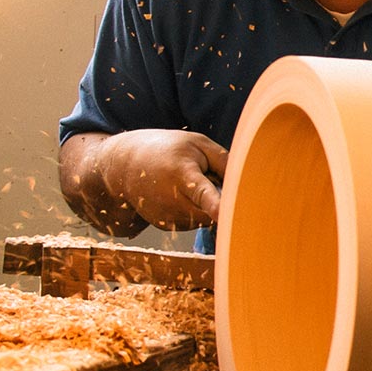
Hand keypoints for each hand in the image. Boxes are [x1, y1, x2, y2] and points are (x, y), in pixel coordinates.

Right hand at [60, 129, 228, 232]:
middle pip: (215, 210)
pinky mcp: (167, 227)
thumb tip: (248, 184)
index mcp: (182, 174)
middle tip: (202, 175)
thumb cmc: (167, 150)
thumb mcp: (197, 144)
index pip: (203, 193)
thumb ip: (225, 161)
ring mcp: (168, 218)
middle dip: (218, 196)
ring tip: (185, 183)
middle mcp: (174, 201)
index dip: (215, 205)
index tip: (225, 214)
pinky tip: (177, 194)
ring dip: (205, 204)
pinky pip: (195, 222)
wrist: (123, 166)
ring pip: (207, 218)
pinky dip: (194, 210)